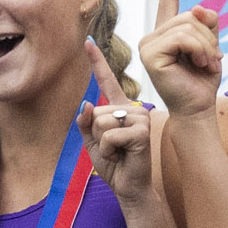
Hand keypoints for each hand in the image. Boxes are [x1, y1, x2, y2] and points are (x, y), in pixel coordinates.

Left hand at [78, 51, 154, 204]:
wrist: (129, 187)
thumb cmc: (113, 164)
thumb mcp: (92, 143)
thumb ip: (85, 123)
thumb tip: (86, 103)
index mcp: (119, 108)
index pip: (107, 81)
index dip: (97, 61)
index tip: (88, 40)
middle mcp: (131, 108)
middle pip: (96, 111)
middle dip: (96, 134)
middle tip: (112, 147)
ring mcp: (139, 118)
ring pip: (102, 122)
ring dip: (103, 143)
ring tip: (118, 151)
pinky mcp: (142, 131)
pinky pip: (110, 135)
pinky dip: (109, 150)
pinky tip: (122, 156)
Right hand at [136, 0, 224, 118]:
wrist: (197, 108)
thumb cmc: (202, 81)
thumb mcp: (211, 46)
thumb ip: (208, 23)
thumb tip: (199, 7)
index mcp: (167, 33)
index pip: (168, 0)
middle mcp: (153, 36)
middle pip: (189, 15)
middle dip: (208, 36)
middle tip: (212, 58)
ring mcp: (148, 44)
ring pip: (188, 26)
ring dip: (206, 45)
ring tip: (206, 63)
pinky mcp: (150, 54)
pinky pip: (182, 38)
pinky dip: (198, 49)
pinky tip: (198, 64)